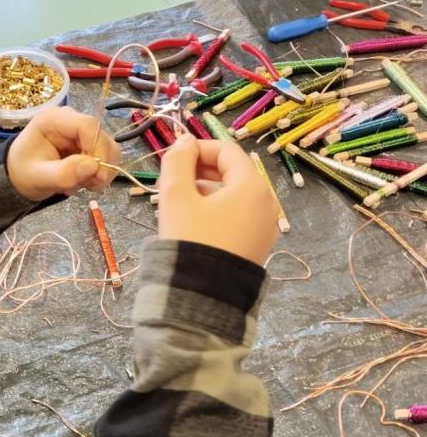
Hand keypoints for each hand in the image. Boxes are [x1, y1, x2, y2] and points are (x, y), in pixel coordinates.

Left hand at [7, 107, 120, 200]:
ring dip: (100, 171)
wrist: (20, 176)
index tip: (95, 174)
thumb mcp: (38, 177)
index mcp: (54, 119)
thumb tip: (93, 166)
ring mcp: (81, 132)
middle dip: (99, 165)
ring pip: (108, 148)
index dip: (98, 149)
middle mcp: (71, 120)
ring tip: (78, 185)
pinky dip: (98, 173)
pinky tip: (81, 181)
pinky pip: (106, 156)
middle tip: (85, 186)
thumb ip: (64, 173)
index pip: (88, 125)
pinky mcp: (89, 143)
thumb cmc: (23, 172)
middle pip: (102, 137)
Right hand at [157, 134, 278, 264]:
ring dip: (206, 190)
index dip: (197, 149)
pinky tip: (193, 221)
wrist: (203, 295)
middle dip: (200, 170)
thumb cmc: (190, 239)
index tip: (172, 159)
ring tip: (177, 202)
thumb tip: (184, 141)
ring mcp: (265, 226)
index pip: (227, 151)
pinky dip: (217, 210)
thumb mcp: (176, 196)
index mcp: (252, 186)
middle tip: (170, 181)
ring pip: (234, 195)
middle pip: (233, 172)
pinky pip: (238, 215)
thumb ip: (178, 161)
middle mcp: (267, 203)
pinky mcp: (257, 245)